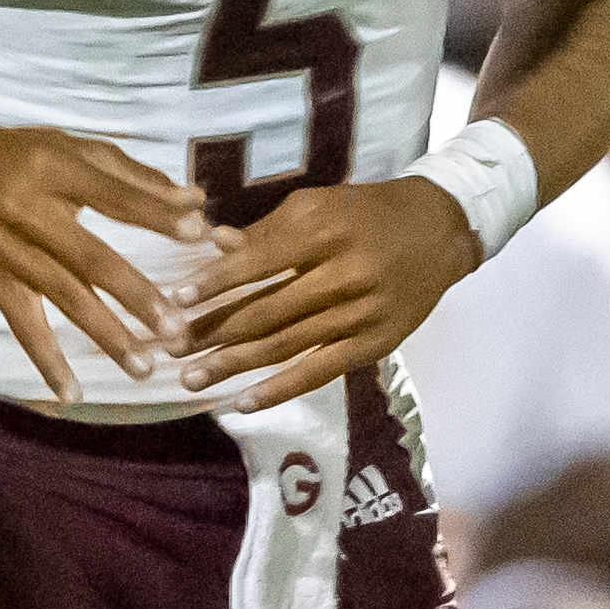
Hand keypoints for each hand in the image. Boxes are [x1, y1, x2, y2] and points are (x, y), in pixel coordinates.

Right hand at [0, 119, 205, 398]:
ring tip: (144, 367)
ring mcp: (4, 247)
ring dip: (104, 334)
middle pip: (88, 256)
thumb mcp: (72, 150)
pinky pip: (21, 323)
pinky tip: (71, 394)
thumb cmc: (22, 157)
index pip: (112, 194)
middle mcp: (26, 207)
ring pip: (61, 295)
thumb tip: (196, 202)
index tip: (200, 234)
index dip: (155, 214)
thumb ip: (133, 177)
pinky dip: (45, 360)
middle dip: (135, 294)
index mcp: (53, 167)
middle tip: (177, 328)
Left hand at [163, 177, 479, 412]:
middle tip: (169, 348)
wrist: (440, 230)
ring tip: (191, 378)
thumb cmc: (364, 213)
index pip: (258, 262)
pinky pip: (321, 371)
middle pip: (267, 310)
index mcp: (324, 231)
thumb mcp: (316, 206)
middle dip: (213, 331)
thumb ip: (265, 232)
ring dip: (234, 365)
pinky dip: (280, 389)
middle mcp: (345, 274)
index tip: (174, 300)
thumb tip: (211, 246)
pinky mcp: (377, 344)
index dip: (214, 283)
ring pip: (287, 345)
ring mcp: (363, 313)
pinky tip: (243, 402)